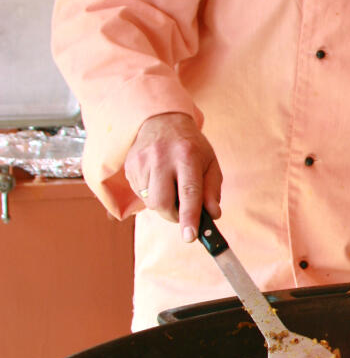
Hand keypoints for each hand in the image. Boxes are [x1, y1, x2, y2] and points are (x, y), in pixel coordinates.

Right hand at [124, 112, 222, 243]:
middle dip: (173, 215)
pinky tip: (158, 178)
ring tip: (170, 185)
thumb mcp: (209, 163)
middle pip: (162, 203)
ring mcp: (142, 161)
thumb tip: (212, 215)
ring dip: (163, 203)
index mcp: (187, 155)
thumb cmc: (191, 146)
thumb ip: (212, 190)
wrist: (162, 121)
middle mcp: (161, 157)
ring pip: (150, 202)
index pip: (188, 191)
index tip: (190, 236)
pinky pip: (140, 194)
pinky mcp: (129, 166)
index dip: (189, 217)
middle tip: (182, 211)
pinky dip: (152, 194)